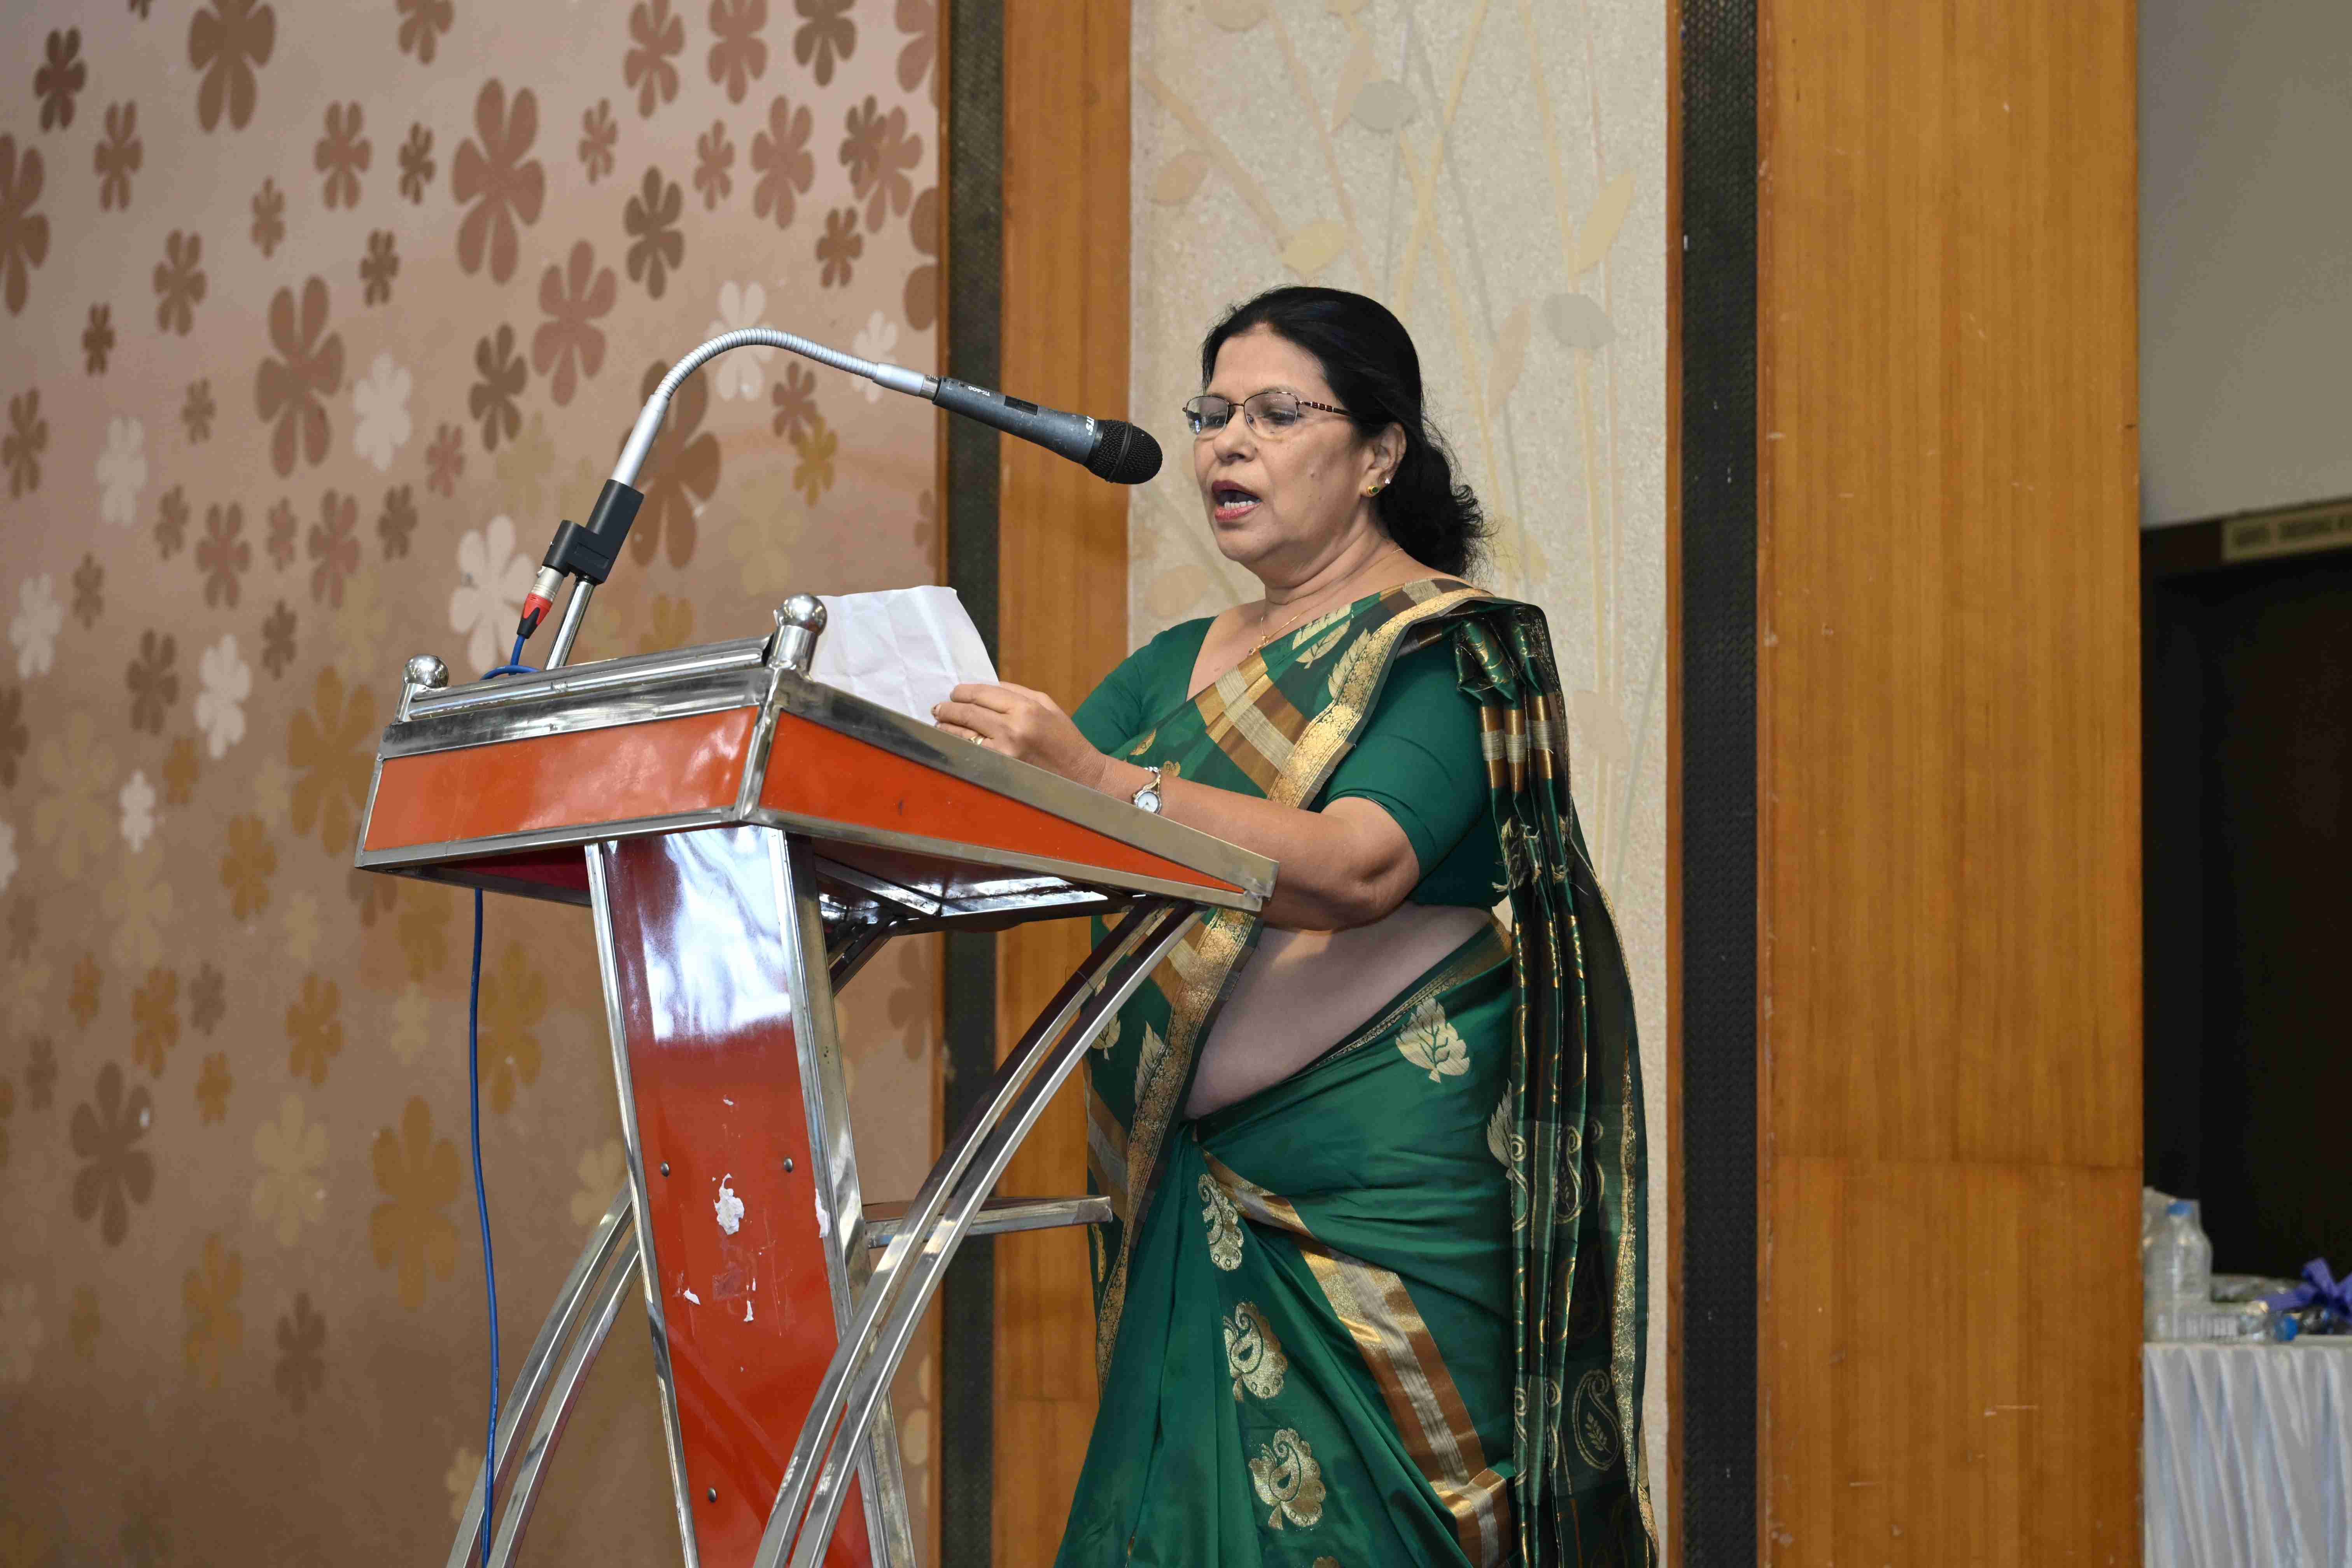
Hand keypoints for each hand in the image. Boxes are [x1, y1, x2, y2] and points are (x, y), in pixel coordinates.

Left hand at [932, 683, 1109, 787]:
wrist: (1080, 775)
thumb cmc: (1064, 738)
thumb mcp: (1047, 705)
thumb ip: (1017, 692)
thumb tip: (986, 687)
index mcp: (1026, 708)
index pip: (982, 694)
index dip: (962, 692)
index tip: (953, 693)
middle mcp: (1012, 728)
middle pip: (967, 712)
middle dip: (948, 708)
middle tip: (938, 708)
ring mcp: (1004, 751)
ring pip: (963, 734)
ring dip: (946, 727)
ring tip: (940, 722)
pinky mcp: (1000, 769)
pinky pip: (970, 752)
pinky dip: (957, 745)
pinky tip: (951, 741)